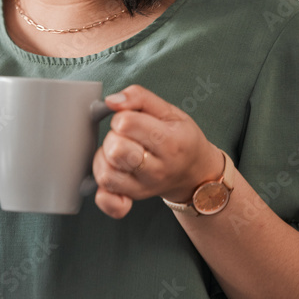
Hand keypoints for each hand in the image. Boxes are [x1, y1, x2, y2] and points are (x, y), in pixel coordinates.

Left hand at [92, 84, 221, 218]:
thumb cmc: (180, 137)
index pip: (126, 123)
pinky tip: (112, 176)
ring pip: (106, 174)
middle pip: (115, 150)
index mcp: (170, 142)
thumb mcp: (169, 111)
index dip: (121, 117)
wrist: (195, 173)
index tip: (130, 120)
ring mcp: (145, 187)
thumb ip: (139, 97)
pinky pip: (108, 200)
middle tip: (124, 137)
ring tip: (117, 152)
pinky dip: (103, 192)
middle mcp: (158, 169)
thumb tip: (111, 101)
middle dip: (112, 137)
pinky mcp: (133, 197)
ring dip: (104, 158)